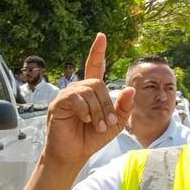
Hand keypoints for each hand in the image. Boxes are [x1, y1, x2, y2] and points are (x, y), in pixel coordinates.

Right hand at [43, 33, 134, 168]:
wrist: (75, 153)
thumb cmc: (92, 137)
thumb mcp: (115, 123)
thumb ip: (124, 106)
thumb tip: (130, 88)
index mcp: (92, 92)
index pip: (95, 66)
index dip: (98, 51)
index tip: (102, 36)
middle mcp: (78, 89)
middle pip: (98, 83)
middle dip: (107, 104)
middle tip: (108, 123)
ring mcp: (67, 95)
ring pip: (89, 90)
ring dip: (99, 110)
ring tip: (98, 126)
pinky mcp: (59, 103)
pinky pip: (76, 97)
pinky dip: (85, 110)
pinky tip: (85, 120)